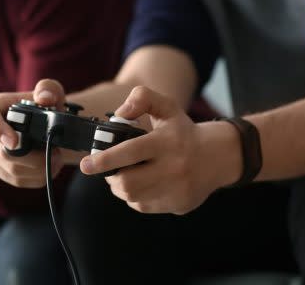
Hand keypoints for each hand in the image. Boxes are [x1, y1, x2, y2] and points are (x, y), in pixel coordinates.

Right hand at [0, 79, 67, 187]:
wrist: (43, 126)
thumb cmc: (44, 106)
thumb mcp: (50, 91)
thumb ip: (49, 88)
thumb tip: (44, 98)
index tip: (13, 142)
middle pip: (3, 153)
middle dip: (34, 158)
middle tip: (57, 154)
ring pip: (12, 170)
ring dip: (39, 170)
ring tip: (57, 160)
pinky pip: (17, 181)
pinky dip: (37, 178)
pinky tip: (50, 169)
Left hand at [80, 86, 240, 214]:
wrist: (218, 156)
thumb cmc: (183, 130)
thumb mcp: (166, 106)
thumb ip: (142, 98)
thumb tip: (119, 113)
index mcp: (167, 141)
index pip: (131, 152)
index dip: (105, 160)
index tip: (86, 165)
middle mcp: (174, 167)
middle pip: (128, 182)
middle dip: (110, 177)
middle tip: (109, 169)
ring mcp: (177, 189)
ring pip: (133, 197)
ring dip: (120, 187)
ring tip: (125, 174)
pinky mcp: (179, 204)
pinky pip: (143, 206)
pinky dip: (135, 197)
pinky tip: (143, 184)